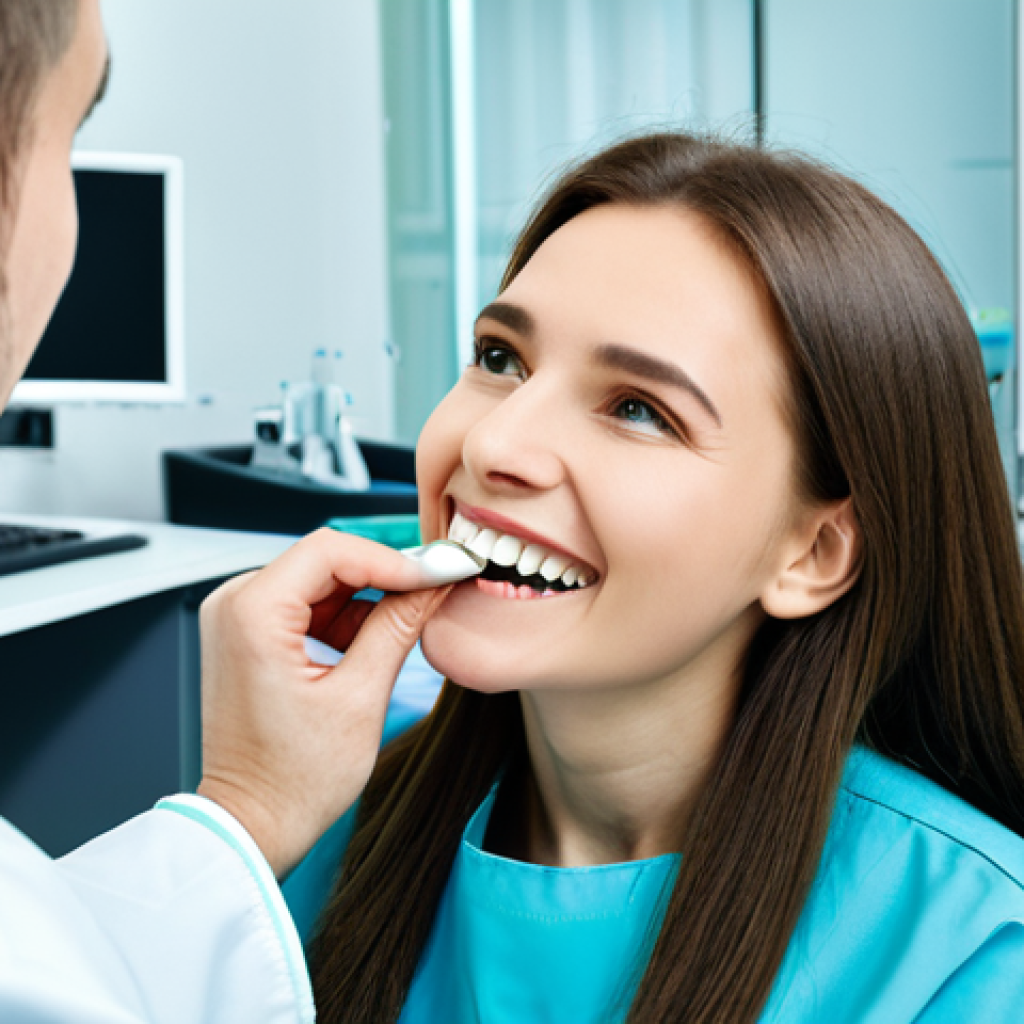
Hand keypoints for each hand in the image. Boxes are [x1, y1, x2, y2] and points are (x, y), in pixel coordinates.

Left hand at [196, 528, 450, 877]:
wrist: (252, 825)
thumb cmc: (292, 780)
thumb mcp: (361, 698)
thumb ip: (398, 627)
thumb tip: (434, 584)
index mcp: (251, 614)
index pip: (333, 550)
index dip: (395, 558)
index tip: (442, 570)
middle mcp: (233, 605)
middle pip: (325, 559)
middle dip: (385, 575)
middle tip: (437, 590)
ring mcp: (236, 619)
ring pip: (320, 579)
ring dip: (368, 597)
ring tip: (407, 627)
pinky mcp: (247, 635)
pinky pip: (306, 603)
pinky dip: (345, 616)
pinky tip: (374, 643)